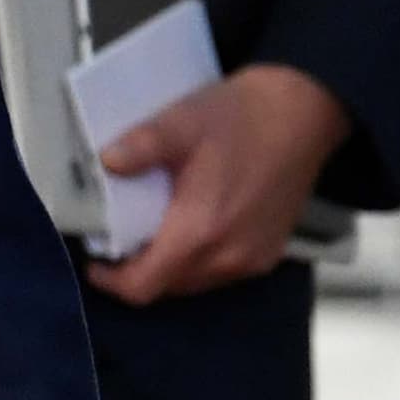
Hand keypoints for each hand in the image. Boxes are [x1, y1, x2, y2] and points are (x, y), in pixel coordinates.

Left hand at [86, 63, 350, 306]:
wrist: (303, 112)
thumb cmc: (244, 117)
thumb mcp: (181, 122)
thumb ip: (140, 146)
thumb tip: (106, 162)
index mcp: (201, 230)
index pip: (145, 286)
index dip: (113, 282)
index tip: (96, 263)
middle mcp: (229, 255)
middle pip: (167, 286)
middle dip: (138, 270)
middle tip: (119, 240)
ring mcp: (253, 258)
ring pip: (195, 282)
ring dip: (169, 266)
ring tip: (151, 232)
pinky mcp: (269, 252)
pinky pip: (222, 272)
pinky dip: (198, 260)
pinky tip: (189, 229)